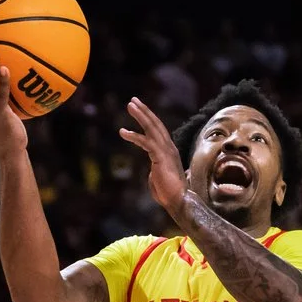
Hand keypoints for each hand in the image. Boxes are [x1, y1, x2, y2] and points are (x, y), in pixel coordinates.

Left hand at [117, 98, 189, 229]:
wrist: (179, 202)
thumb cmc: (169, 194)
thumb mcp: (159, 178)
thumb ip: (155, 171)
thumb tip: (151, 172)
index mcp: (169, 151)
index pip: (159, 131)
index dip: (149, 119)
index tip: (140, 110)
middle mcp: (169, 148)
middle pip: (156, 124)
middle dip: (145, 111)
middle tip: (133, 100)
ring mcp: (166, 151)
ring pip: (152, 128)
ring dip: (141, 115)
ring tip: (130, 105)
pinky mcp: (160, 157)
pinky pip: (146, 142)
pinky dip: (134, 136)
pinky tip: (122, 132)